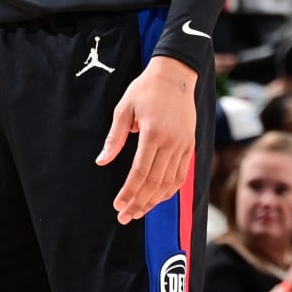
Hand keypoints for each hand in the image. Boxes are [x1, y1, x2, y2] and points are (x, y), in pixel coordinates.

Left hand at [98, 55, 197, 224]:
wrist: (175, 74)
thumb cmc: (145, 89)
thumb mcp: (124, 109)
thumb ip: (114, 137)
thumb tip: (101, 161)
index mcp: (153, 133)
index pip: (140, 172)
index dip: (129, 192)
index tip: (118, 205)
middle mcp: (171, 142)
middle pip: (155, 183)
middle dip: (139, 203)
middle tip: (125, 216)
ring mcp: (183, 145)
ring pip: (170, 183)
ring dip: (154, 201)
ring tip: (138, 212)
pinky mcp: (190, 146)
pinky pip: (181, 176)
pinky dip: (169, 190)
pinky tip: (157, 198)